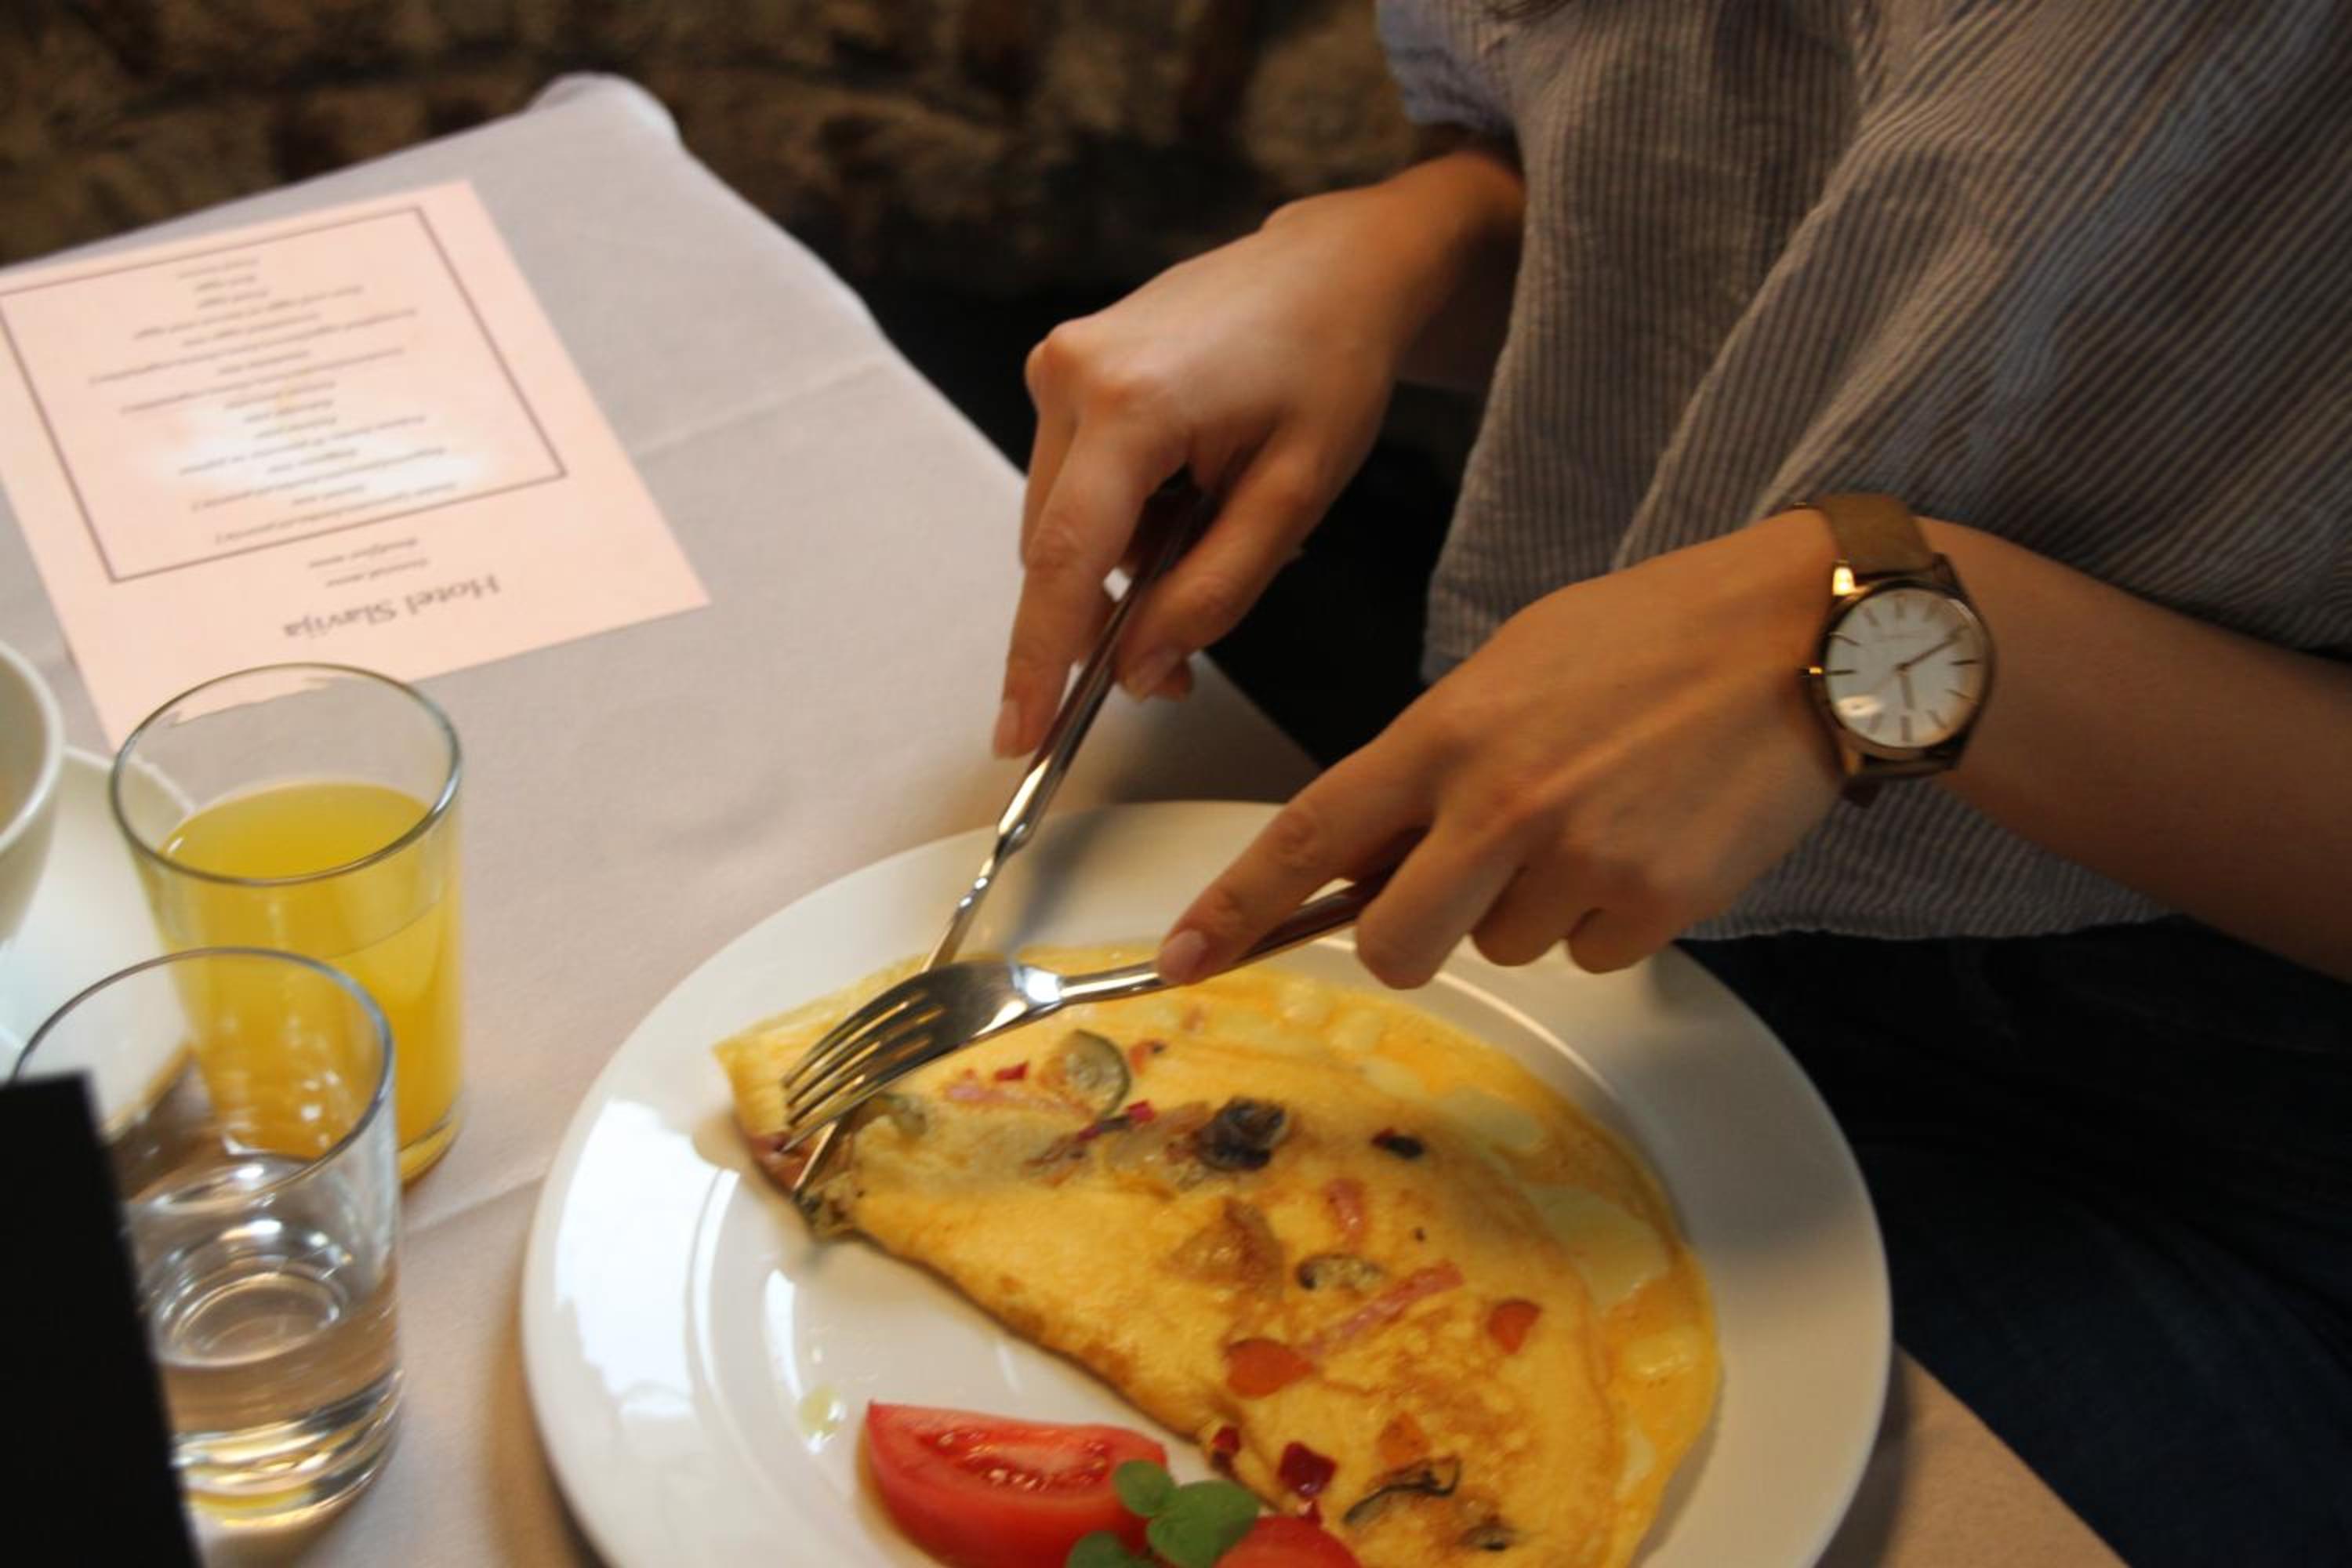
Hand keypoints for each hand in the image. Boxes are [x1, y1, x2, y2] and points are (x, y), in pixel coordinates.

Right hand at [997, 151, 1523, 757]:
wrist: (1332, 268)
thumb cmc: (1329, 368)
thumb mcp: (1293, 500)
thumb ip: (1213, 595)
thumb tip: (1138, 671)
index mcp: (1131, 403)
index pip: (1066, 561)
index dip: (1039, 660)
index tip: (1018, 737)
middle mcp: (1071, 375)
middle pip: (1057, 552)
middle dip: (1107, 617)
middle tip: (1181, 663)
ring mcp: (1058, 364)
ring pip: (1062, 525)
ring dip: (1122, 560)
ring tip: (1213, 522)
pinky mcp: (1063, 367)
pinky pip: (1072, 483)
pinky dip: (1120, 517)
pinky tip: (1187, 490)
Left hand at [1156, 513, 1845, 982]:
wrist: (1802, 637)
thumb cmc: (1653, 635)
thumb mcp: (1513, 664)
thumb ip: (1435, 755)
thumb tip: (1378, 844)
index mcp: (1446, 734)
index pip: (1309, 835)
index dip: (1235, 907)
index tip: (1184, 957)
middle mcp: (1499, 805)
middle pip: (1396, 943)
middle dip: (1413, 933)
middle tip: (1464, 882)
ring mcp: (1578, 860)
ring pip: (1507, 947)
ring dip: (1532, 906)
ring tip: (1600, 814)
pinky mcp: (1656, 904)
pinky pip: (1594, 953)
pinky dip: (1611, 915)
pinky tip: (1652, 836)